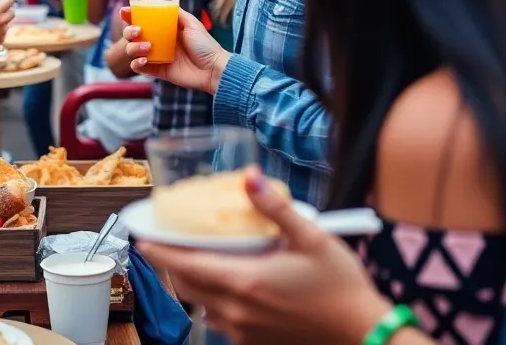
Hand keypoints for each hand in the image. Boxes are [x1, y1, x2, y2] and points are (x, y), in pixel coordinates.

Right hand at [0, 0, 15, 55]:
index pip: (10, 1)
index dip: (8, 0)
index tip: (7, 0)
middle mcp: (1, 20)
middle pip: (12, 13)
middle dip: (7, 12)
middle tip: (0, 13)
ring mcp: (2, 31)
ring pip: (7, 25)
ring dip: (2, 23)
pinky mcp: (1, 40)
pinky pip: (3, 34)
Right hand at [121, 7, 226, 93]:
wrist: (213, 68)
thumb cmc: (205, 45)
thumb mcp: (192, 23)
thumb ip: (176, 13)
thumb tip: (162, 3)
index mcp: (164, 30)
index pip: (142, 21)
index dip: (130, 16)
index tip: (124, 11)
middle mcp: (157, 42)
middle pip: (132, 35)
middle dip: (129, 31)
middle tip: (138, 31)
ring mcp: (156, 57)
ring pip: (132, 50)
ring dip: (133, 47)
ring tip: (147, 46)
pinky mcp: (157, 71)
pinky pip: (138, 67)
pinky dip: (136, 63)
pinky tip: (144, 60)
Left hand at [138, 168, 392, 344]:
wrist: (365, 334)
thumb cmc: (342, 286)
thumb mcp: (313, 237)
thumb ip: (275, 208)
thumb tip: (249, 176)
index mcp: (245, 280)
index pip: (184, 264)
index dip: (158, 250)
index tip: (141, 236)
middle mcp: (237, 308)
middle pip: (185, 284)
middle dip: (171, 263)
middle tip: (164, 241)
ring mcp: (243, 329)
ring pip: (200, 303)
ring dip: (191, 282)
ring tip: (194, 258)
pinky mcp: (253, 341)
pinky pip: (218, 320)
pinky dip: (212, 301)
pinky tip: (226, 285)